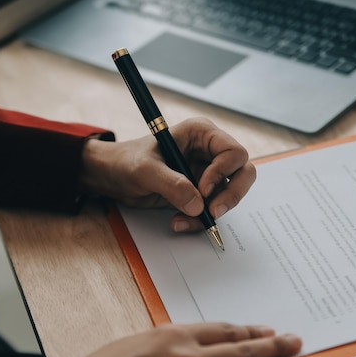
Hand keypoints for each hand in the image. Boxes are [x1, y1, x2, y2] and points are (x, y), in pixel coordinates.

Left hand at [80, 118, 255, 231]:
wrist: (112, 177)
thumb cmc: (126, 161)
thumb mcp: (145, 170)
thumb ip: (172, 185)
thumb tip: (199, 206)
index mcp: (201, 134)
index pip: (233, 152)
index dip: (223, 172)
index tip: (202, 190)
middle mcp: (209, 152)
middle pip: (243, 173)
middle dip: (231, 195)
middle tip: (213, 212)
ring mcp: (207, 173)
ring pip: (229, 195)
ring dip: (211, 213)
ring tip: (183, 220)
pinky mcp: (200, 193)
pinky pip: (212, 209)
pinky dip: (199, 220)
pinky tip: (179, 222)